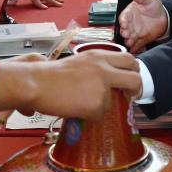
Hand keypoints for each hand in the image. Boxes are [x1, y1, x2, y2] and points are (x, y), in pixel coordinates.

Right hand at [0, 50, 140, 120]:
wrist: (36, 83)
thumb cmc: (50, 75)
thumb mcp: (78, 62)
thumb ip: (96, 68)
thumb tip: (108, 82)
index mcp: (98, 55)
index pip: (129, 59)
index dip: (132, 71)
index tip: (127, 80)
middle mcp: (104, 68)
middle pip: (135, 77)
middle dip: (136, 89)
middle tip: (128, 96)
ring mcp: (102, 86)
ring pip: (115, 101)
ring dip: (103, 105)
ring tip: (83, 103)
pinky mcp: (97, 103)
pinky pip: (101, 114)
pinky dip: (90, 115)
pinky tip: (76, 109)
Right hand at [118, 0, 168, 52]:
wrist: (163, 16)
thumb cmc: (154, 6)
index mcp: (129, 13)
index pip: (123, 17)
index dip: (123, 21)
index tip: (124, 23)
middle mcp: (130, 24)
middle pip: (124, 29)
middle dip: (124, 32)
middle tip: (126, 34)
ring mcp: (135, 32)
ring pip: (129, 38)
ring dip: (128, 41)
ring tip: (130, 42)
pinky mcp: (142, 39)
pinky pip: (137, 45)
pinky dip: (135, 48)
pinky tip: (135, 50)